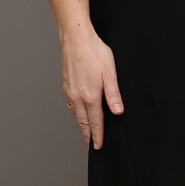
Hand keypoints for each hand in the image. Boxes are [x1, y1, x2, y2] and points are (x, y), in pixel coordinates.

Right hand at [58, 23, 123, 148]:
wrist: (76, 39)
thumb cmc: (94, 52)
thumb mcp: (110, 74)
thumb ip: (114, 95)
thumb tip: (118, 112)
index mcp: (90, 96)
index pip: (95, 122)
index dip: (98, 135)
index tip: (98, 145)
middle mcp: (77, 96)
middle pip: (83, 122)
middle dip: (88, 135)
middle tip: (91, 145)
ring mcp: (70, 91)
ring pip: (75, 114)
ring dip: (80, 125)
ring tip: (85, 133)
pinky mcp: (66, 84)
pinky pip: (70, 105)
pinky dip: (74, 113)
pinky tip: (77, 113)